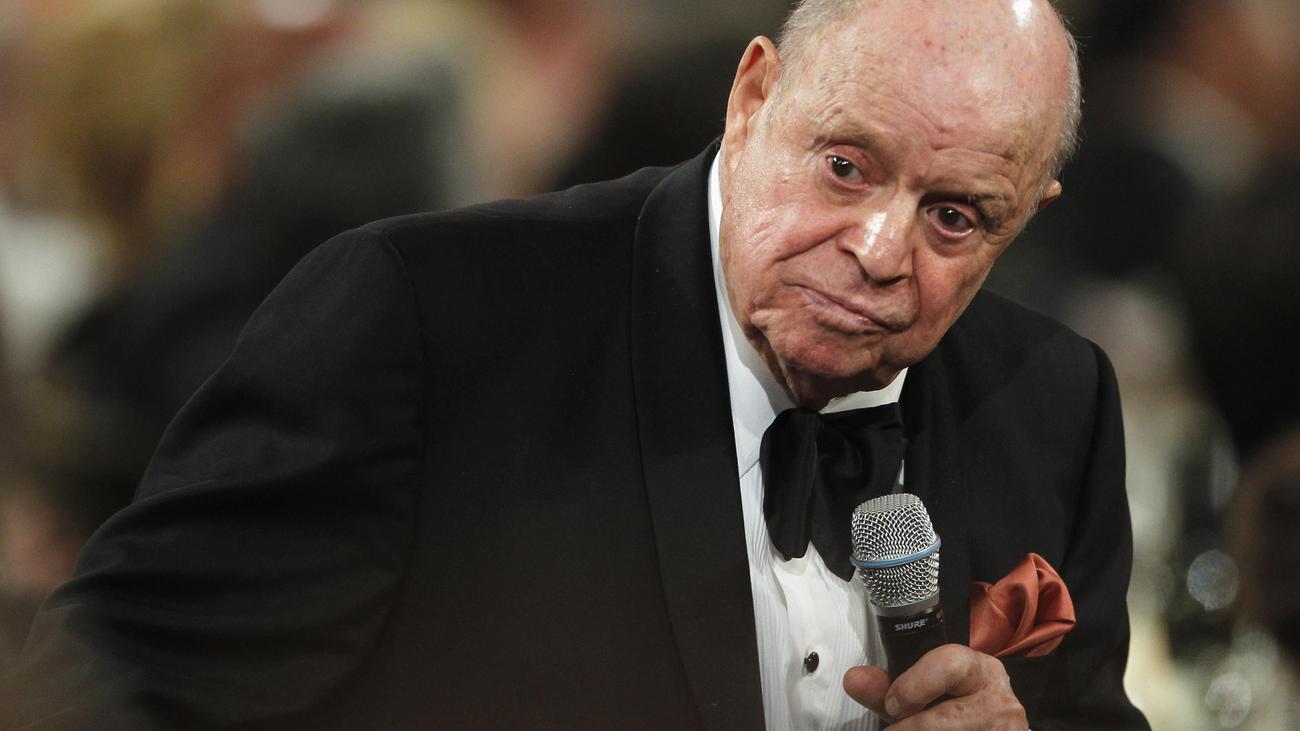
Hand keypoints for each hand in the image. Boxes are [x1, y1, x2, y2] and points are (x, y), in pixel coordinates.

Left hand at [842, 644, 1026, 729]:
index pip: (949, 664)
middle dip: (909, 729)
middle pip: (944, 719)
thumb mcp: (924, 694)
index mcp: (982, 670)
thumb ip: (888, 688)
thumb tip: (853, 679)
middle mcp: (1000, 700)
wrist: (987, 727)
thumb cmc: (952, 711)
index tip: (893, 705)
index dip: (913, 687)